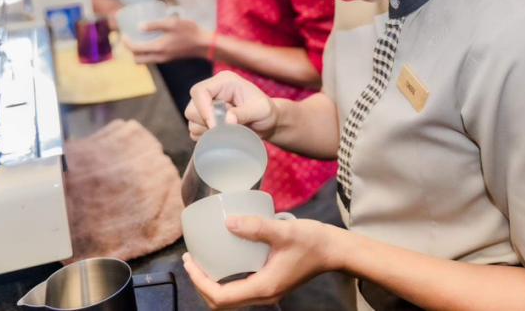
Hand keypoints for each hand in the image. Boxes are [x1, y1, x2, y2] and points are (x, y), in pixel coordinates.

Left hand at [123, 17, 207, 63]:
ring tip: (139, 38)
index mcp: (157, 48)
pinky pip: (153, 58)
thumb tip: (139, 26)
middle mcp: (159, 57)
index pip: (135, 49)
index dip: (126, 42)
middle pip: (138, 60)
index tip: (123, 34)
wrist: (205, 44)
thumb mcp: (172, 23)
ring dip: (139, 52)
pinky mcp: (170, 58)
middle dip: (131, 51)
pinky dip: (148, 52)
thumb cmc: (190, 31)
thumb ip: (154, 24)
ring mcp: (165, 59)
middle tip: (129, 38)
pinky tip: (152, 40)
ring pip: (146, 60)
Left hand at [183, 218, 345, 309]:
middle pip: (221, 301)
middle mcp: (264, 295)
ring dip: (211, 282)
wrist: (335, 250)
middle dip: (201, 283)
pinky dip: (225, 278)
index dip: (199, 282)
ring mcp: (268, 291)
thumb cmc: (313, 241)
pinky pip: (240, 287)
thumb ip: (256, 227)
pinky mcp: (271, 283)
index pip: (221, 297)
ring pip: (230, 297)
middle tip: (190, 260)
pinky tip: (223, 258)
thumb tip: (227, 222)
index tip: (189, 262)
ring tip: (200, 260)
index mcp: (264, 287)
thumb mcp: (284, 232)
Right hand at [186, 71, 278, 140]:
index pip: (200, 91)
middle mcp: (213, 91)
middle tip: (226, 128)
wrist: (267, 122)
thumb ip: (244, 113)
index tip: (214, 125)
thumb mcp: (260, 110)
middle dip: (207, 122)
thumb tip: (228, 120)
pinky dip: (205, 137)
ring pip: (191, 121)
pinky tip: (222, 135)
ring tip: (228, 131)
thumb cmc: (266, 111)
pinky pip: (194, 131)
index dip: (203, 109)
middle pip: (192, 108)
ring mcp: (207, 105)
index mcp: (224, 82)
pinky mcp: (206, 119)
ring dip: (207, 131)